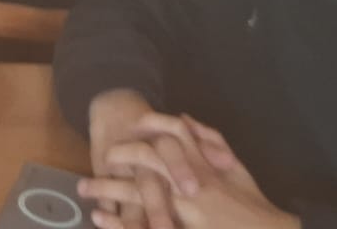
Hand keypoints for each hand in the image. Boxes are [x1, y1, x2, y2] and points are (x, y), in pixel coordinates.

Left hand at [80, 114, 299, 228]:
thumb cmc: (252, 202)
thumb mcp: (234, 167)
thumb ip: (210, 141)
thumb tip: (183, 119)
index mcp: (202, 166)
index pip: (168, 139)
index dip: (145, 130)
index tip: (127, 128)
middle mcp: (189, 184)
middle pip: (143, 162)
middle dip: (117, 159)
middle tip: (97, 159)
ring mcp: (183, 208)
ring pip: (136, 193)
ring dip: (107, 190)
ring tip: (84, 190)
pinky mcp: (178, 225)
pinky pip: (141, 224)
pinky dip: (119, 221)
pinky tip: (100, 217)